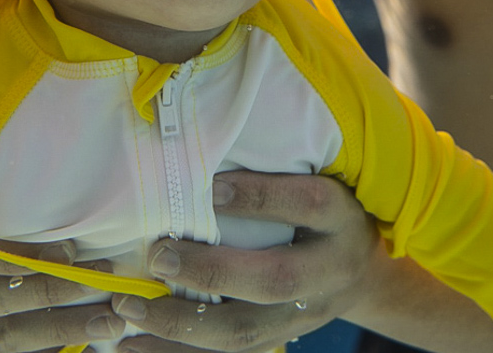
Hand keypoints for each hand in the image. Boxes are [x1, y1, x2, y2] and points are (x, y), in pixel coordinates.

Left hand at [110, 171, 382, 352]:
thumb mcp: (314, 178)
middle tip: (158, 255)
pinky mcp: (281, 341)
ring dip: (182, 324)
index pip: (308, 202)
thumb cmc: (319, 210)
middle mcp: (330, 272)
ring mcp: (308, 316)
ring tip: (131, 308)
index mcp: (339, 217)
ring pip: (247, 332)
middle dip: (211, 271)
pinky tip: (135, 344)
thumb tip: (193, 159)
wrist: (362, 273)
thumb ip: (269, 171)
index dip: (259, 197)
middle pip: (276, 280)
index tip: (208, 188)